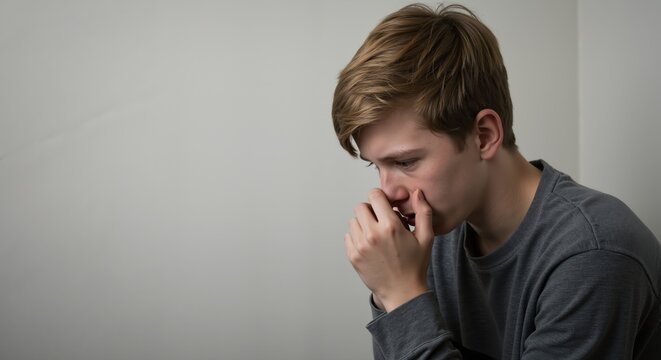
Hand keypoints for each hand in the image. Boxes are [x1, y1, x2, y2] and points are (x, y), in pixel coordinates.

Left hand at [344, 188, 433, 311]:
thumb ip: (423, 212)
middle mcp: (372, 234)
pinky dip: (357, 237)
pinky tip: (370, 245)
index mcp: (390, 227)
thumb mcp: (426, 238)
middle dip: (371, 210)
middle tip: (381, 221)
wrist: (403, 293)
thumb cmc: (415, 266)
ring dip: (363, 224)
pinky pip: (348, 236)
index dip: (381, 198)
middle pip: (360, 206)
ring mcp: (360, 246)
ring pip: (353, 221)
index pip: (374, 195)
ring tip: (376, 235)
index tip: (386, 206)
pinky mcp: (353, 256)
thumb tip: (417, 192)